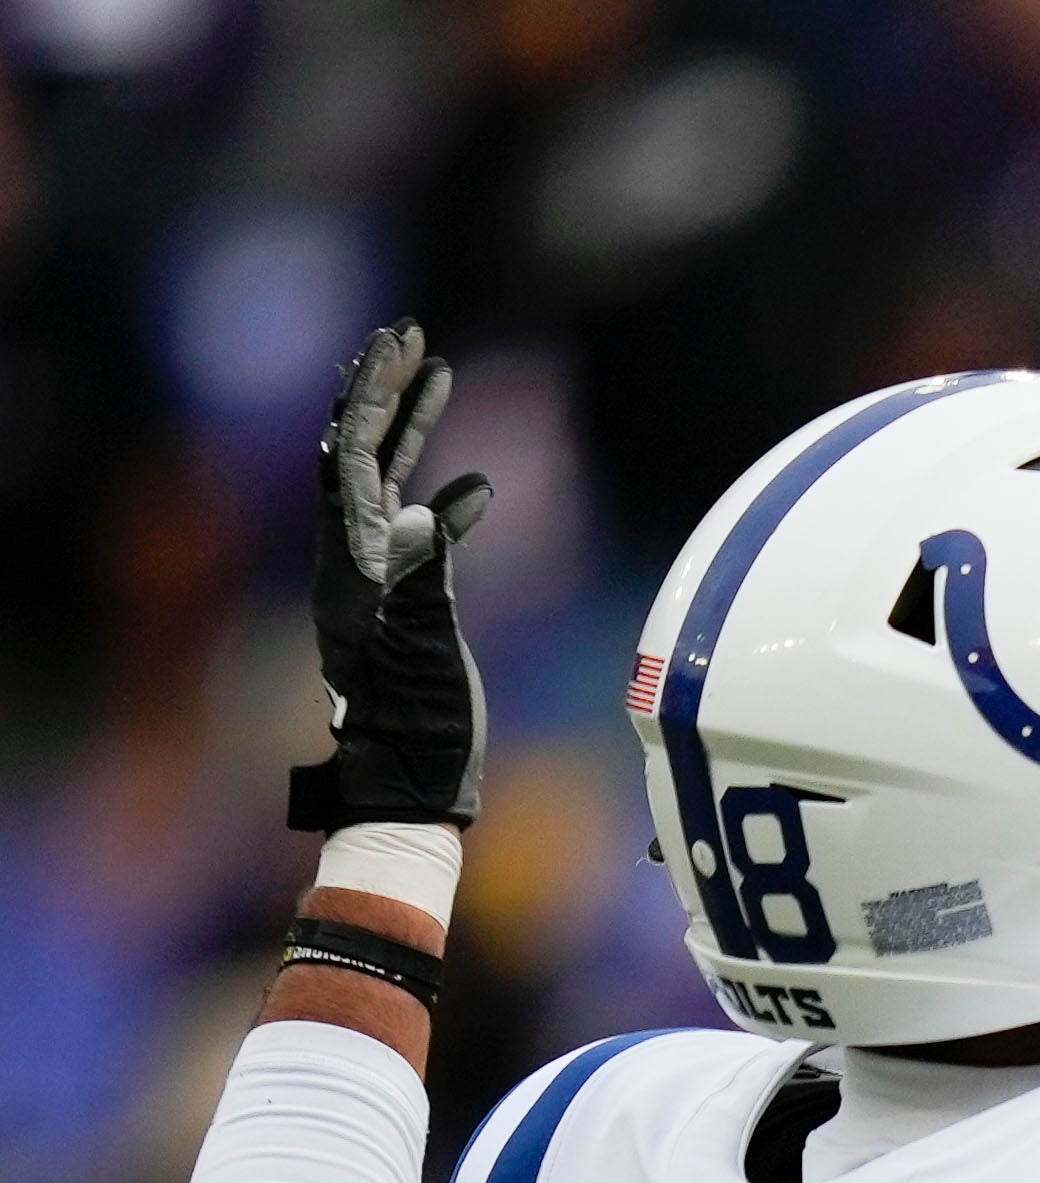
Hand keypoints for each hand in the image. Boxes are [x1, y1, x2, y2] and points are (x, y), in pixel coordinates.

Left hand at [298, 321, 494, 831]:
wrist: (414, 780)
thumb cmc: (418, 724)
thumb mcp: (421, 649)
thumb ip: (423, 578)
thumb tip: (430, 514)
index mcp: (349, 561)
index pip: (350, 458)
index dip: (373, 398)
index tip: (399, 345)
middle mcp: (353, 558)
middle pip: (357, 454)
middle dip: (381, 392)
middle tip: (408, 334)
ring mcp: (379, 578)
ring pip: (386, 482)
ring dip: (409, 427)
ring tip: (437, 374)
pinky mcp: (410, 601)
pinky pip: (420, 530)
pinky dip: (447, 498)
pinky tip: (479, 485)